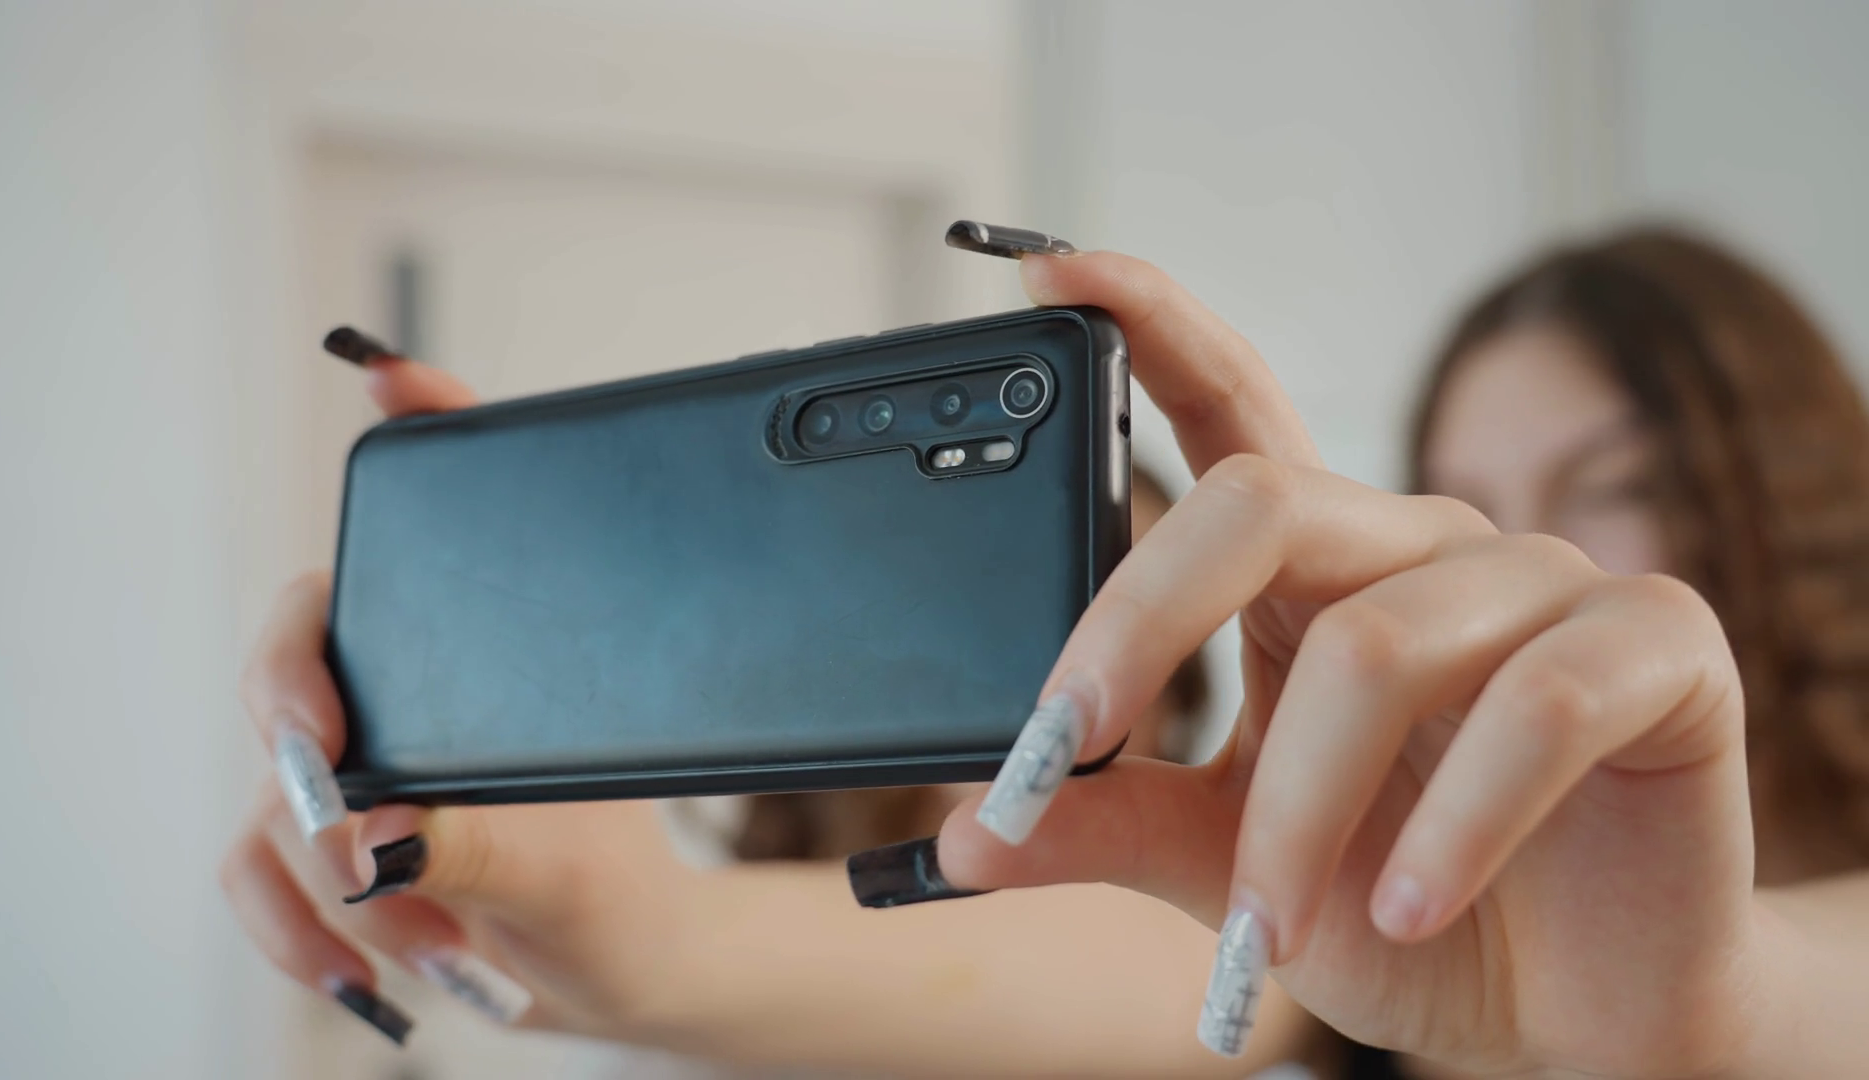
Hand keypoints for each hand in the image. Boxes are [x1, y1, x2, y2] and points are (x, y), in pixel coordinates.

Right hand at [220, 355, 700, 1042]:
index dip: (415, 434)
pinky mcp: (321, 846)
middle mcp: (405, 692)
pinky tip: (358, 971)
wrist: (613, 971)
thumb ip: (490, 845)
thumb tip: (385, 833)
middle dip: (295, 703)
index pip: (431, 531)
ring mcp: (355, 767)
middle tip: (329, 769)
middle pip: (298, 644)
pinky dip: (293, 928)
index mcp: (481, 658)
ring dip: (329, 872)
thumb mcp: (580, 869)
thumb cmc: (614, 889)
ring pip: (272, 782)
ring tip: (424, 932)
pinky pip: (254, 870)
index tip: (404, 382)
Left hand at [933, 252, 1761, 1075]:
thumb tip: (967, 834)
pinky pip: (1536, 708)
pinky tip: (1406, 911)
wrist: (1571, 1004)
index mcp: (1311, 570)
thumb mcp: (1229, 867)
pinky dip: (1455, 826)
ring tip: (1263, 936)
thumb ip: (1115, 825)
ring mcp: (1544, 583)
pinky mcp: (1657, 646)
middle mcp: (1421, 545)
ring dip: (1297, 814)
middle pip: (1260, 503)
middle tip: (1060, 741)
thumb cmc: (1392, 904)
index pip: (1226, 410)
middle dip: (1141, 623)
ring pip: (1378, 646)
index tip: (1048, 274)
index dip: (1149, 326)